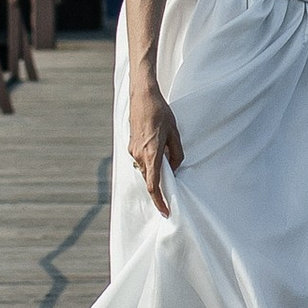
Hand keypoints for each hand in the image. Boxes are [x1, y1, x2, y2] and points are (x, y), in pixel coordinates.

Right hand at [128, 77, 183, 214]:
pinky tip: (159, 149)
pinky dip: (151, 162)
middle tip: (173, 186)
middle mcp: (139, 155)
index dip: (159, 201)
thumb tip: (175, 168)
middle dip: (161, 184)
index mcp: (151, 153)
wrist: (142, 96)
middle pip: (150, 179)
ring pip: (146, 170)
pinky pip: (142, 160)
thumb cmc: (160, 112)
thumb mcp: (175, 133)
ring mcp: (133, 150)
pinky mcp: (131, 145)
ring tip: (168, 156)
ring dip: (156, 170)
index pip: (153, 185)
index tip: (166, 212)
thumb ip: (176, 154)